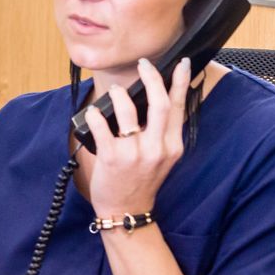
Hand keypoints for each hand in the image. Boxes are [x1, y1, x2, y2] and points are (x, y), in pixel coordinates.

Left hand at [81, 56, 191, 217]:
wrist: (126, 210)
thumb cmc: (141, 180)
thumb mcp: (162, 157)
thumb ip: (162, 133)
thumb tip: (155, 99)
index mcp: (173, 146)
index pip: (179, 108)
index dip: (180, 83)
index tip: (182, 64)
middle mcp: (157, 148)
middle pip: (159, 104)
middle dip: (152, 78)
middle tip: (145, 64)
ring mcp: (135, 153)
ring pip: (129, 111)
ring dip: (120, 95)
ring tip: (117, 91)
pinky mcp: (112, 158)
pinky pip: (102, 126)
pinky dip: (95, 115)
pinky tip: (93, 111)